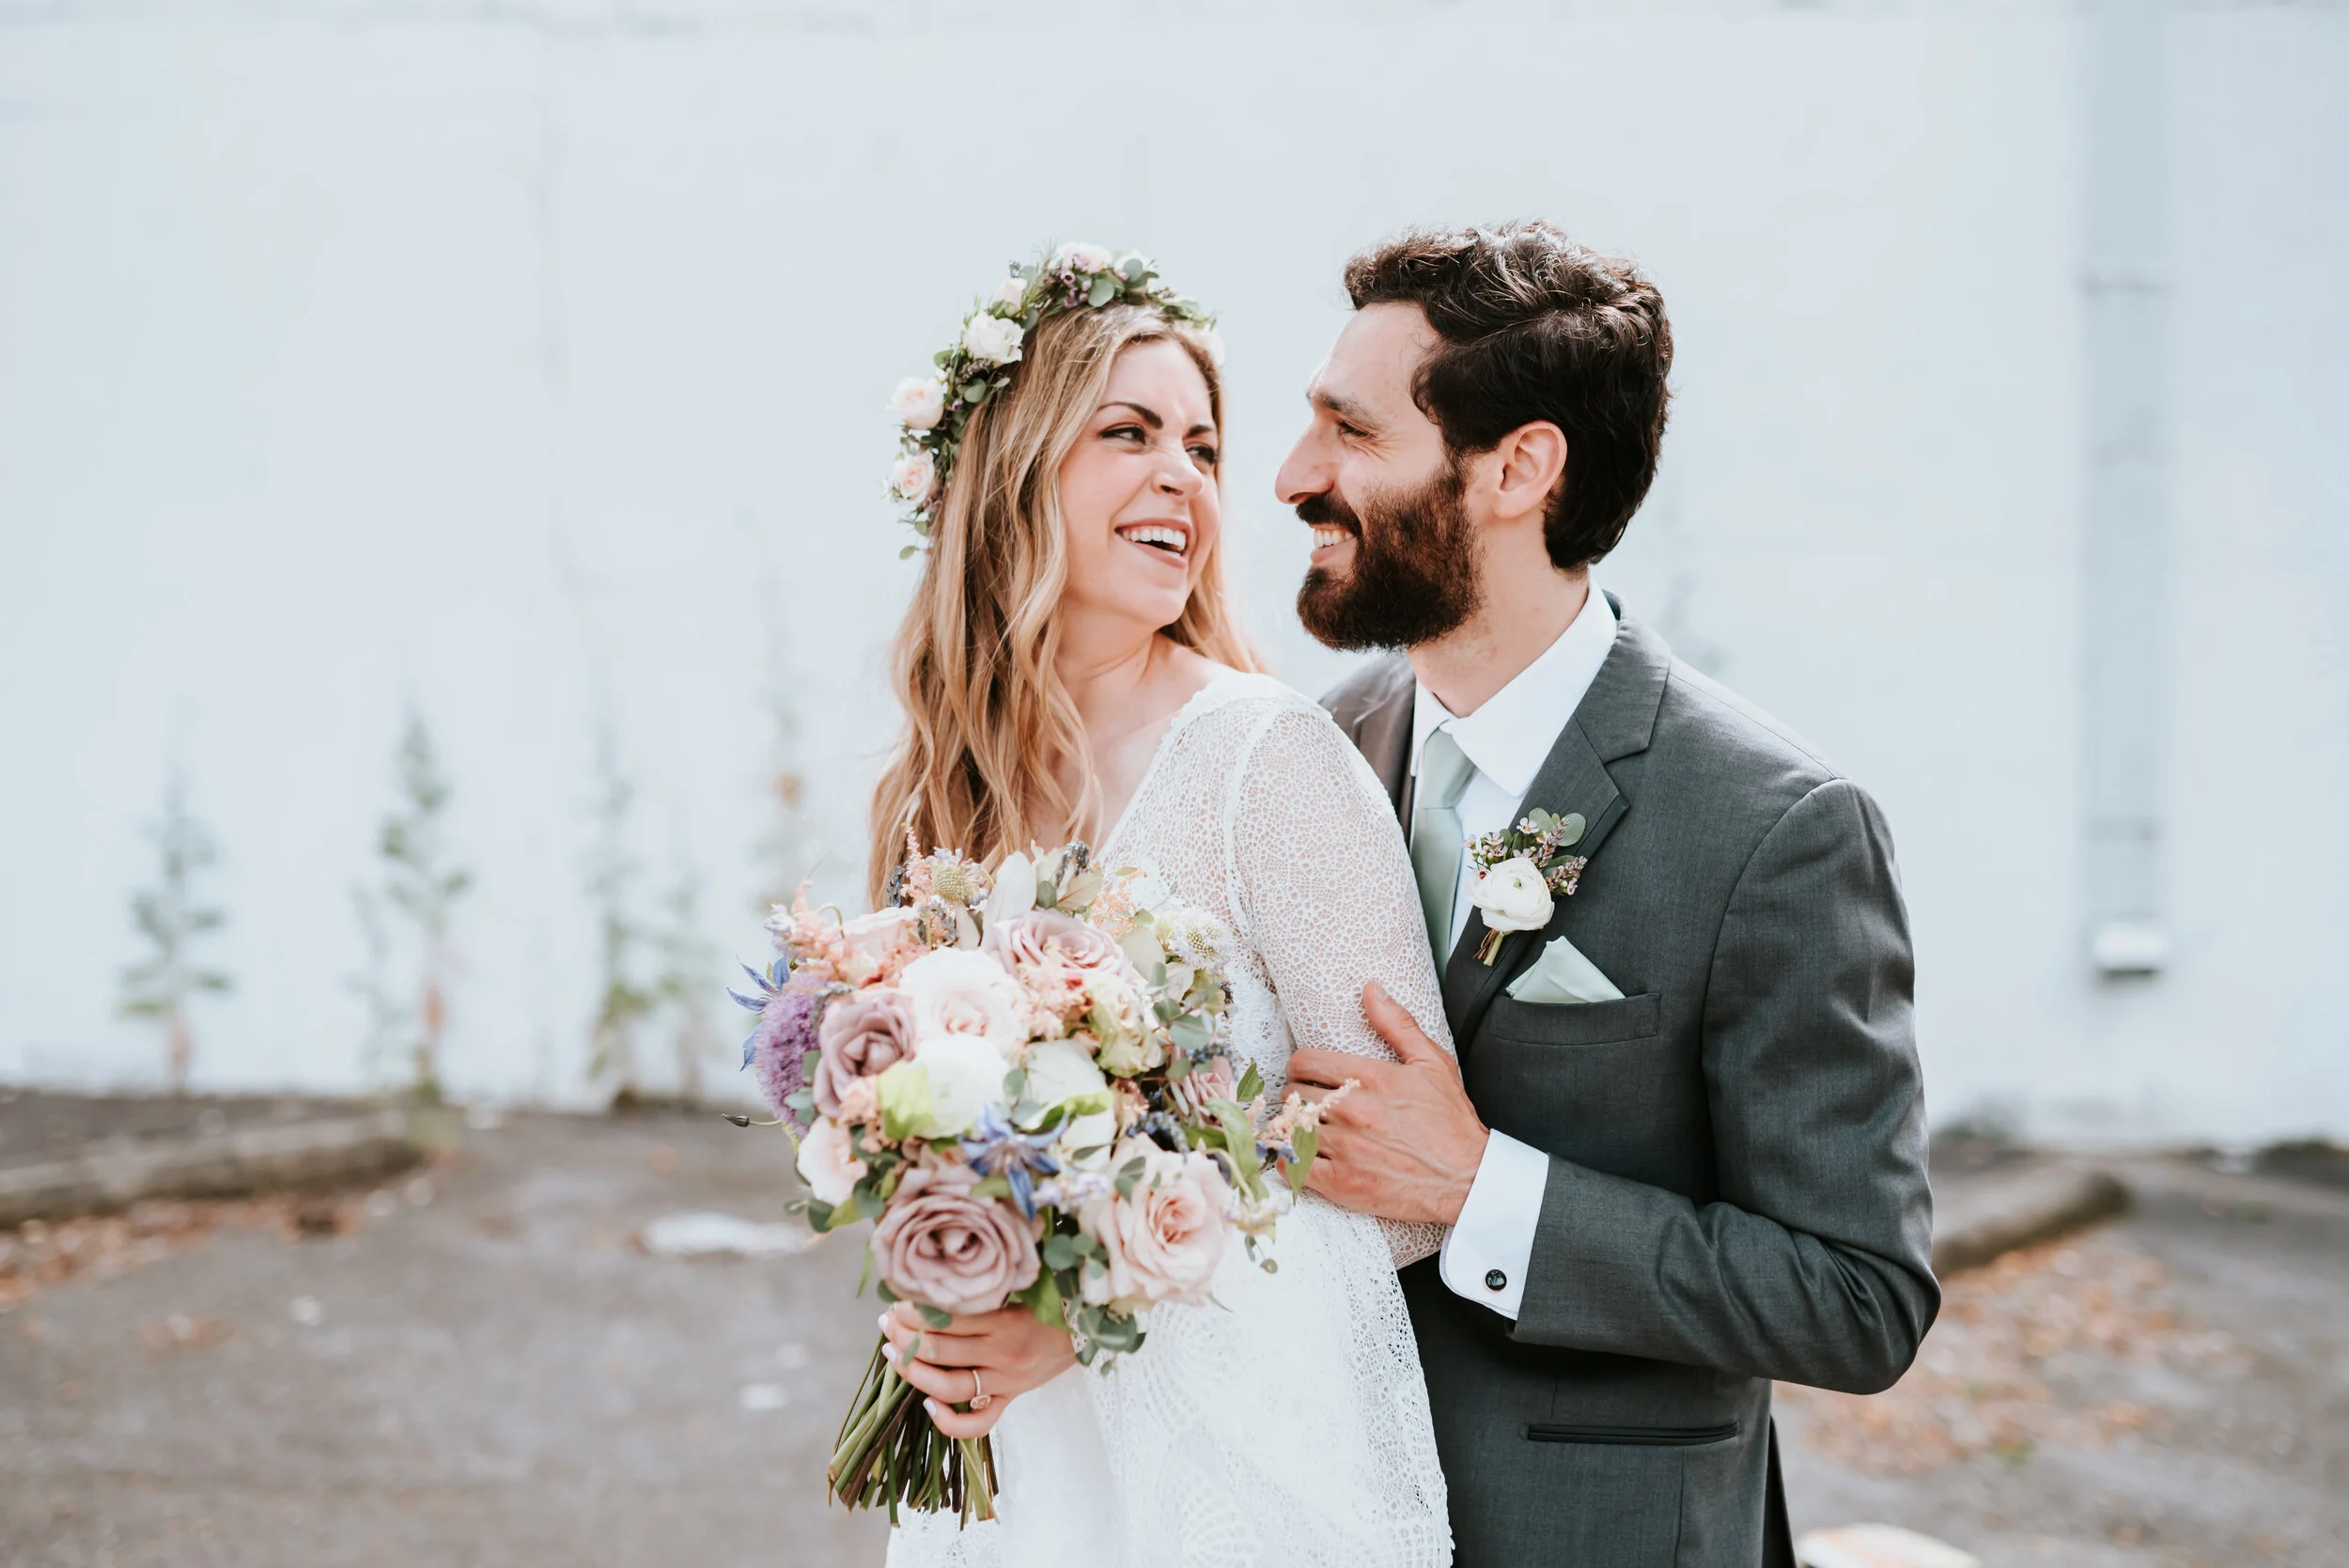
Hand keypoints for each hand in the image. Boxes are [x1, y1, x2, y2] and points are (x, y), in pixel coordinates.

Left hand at [877, 1300, 1076, 1437]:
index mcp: (1007, 1321)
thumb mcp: (1025, 1284)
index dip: (914, 1312)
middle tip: (885, 1323)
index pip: (947, 1319)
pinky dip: (949, 1422)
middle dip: (904, 1336)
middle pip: (940, 1350)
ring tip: (892, 1355)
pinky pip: (978, 1423)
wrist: (1090, 1328)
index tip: (896, 1302)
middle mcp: (1003, 1354)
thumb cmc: (1053, 1299)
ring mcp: (1006, 1382)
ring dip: (913, 1371)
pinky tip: (927, 1405)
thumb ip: (990, 1281)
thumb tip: (945, 1270)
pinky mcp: (1010, 1399)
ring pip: (949, 1387)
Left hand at [1286, 981, 1487, 1225]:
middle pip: (1293, 1094)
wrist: (1467, 1178)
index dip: (1301, 1066)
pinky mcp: (1341, 1184)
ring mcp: (1346, 1149)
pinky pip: (1292, 1165)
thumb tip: (1371, 989)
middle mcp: (1354, 1111)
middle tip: (1310, 1102)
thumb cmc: (1450, 1123)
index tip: (1307, 1074)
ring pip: (1290, 1128)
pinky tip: (1302, 1155)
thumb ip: (1397, 1023)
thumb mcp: (1432, 1063)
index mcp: (1372, 1078)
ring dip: (1294, 1126)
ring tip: (1306, 1127)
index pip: (1305, 1061)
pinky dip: (1290, 1159)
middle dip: (1298, 1095)